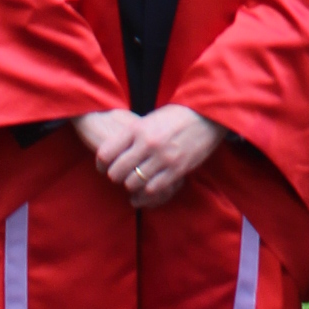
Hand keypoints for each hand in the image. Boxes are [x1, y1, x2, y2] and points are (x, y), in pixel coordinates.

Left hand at [81, 102, 222, 208]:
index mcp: (138, 128)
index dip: (101, 163)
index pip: (106, 154)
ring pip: (132, 183)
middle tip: (120, 174)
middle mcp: (148, 144)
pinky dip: (146, 191)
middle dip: (116, 176)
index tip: (104, 165)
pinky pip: (152, 189)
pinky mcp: (176, 170)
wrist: (206, 116)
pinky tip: (145, 187)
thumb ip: (132, 135)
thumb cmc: (175, 117)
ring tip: (135, 179)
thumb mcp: (150, 119)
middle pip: (116, 172)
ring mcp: (162, 158)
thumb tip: (113, 154)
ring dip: (132, 184)